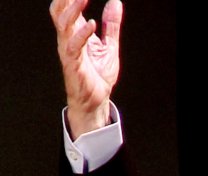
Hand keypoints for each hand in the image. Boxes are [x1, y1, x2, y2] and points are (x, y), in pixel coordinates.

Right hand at [50, 0, 122, 139]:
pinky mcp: (74, 64)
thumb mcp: (110, 45)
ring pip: (64, 26)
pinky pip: (74, 46)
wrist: (96, 101)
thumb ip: (111, 25)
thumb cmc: (98, 75)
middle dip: (64, 0)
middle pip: (58, 13)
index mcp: (75, 34)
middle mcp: (68, 40)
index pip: (66, 8)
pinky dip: (82, 34)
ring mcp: (69, 51)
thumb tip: (115, 2)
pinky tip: (92, 24)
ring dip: (73, 11)